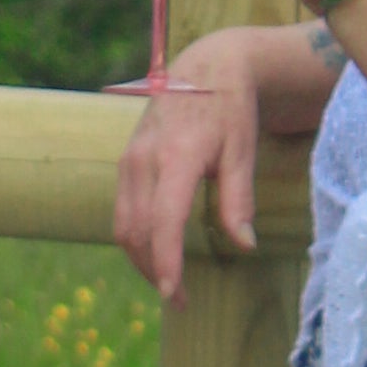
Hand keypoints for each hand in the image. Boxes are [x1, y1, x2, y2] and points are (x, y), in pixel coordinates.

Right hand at [113, 29, 273, 303]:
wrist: (206, 66)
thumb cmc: (230, 109)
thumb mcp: (242, 152)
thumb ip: (239, 200)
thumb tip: (244, 246)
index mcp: (177, 155)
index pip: (164, 220)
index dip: (167, 261)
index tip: (175, 294)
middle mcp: (144, 159)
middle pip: (136, 230)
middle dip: (154, 271)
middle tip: (180, 300)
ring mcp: (130, 159)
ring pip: (123, 224)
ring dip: (142, 259)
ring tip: (169, 283)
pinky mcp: (126, 161)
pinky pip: (123, 210)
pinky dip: (137, 238)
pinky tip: (158, 252)